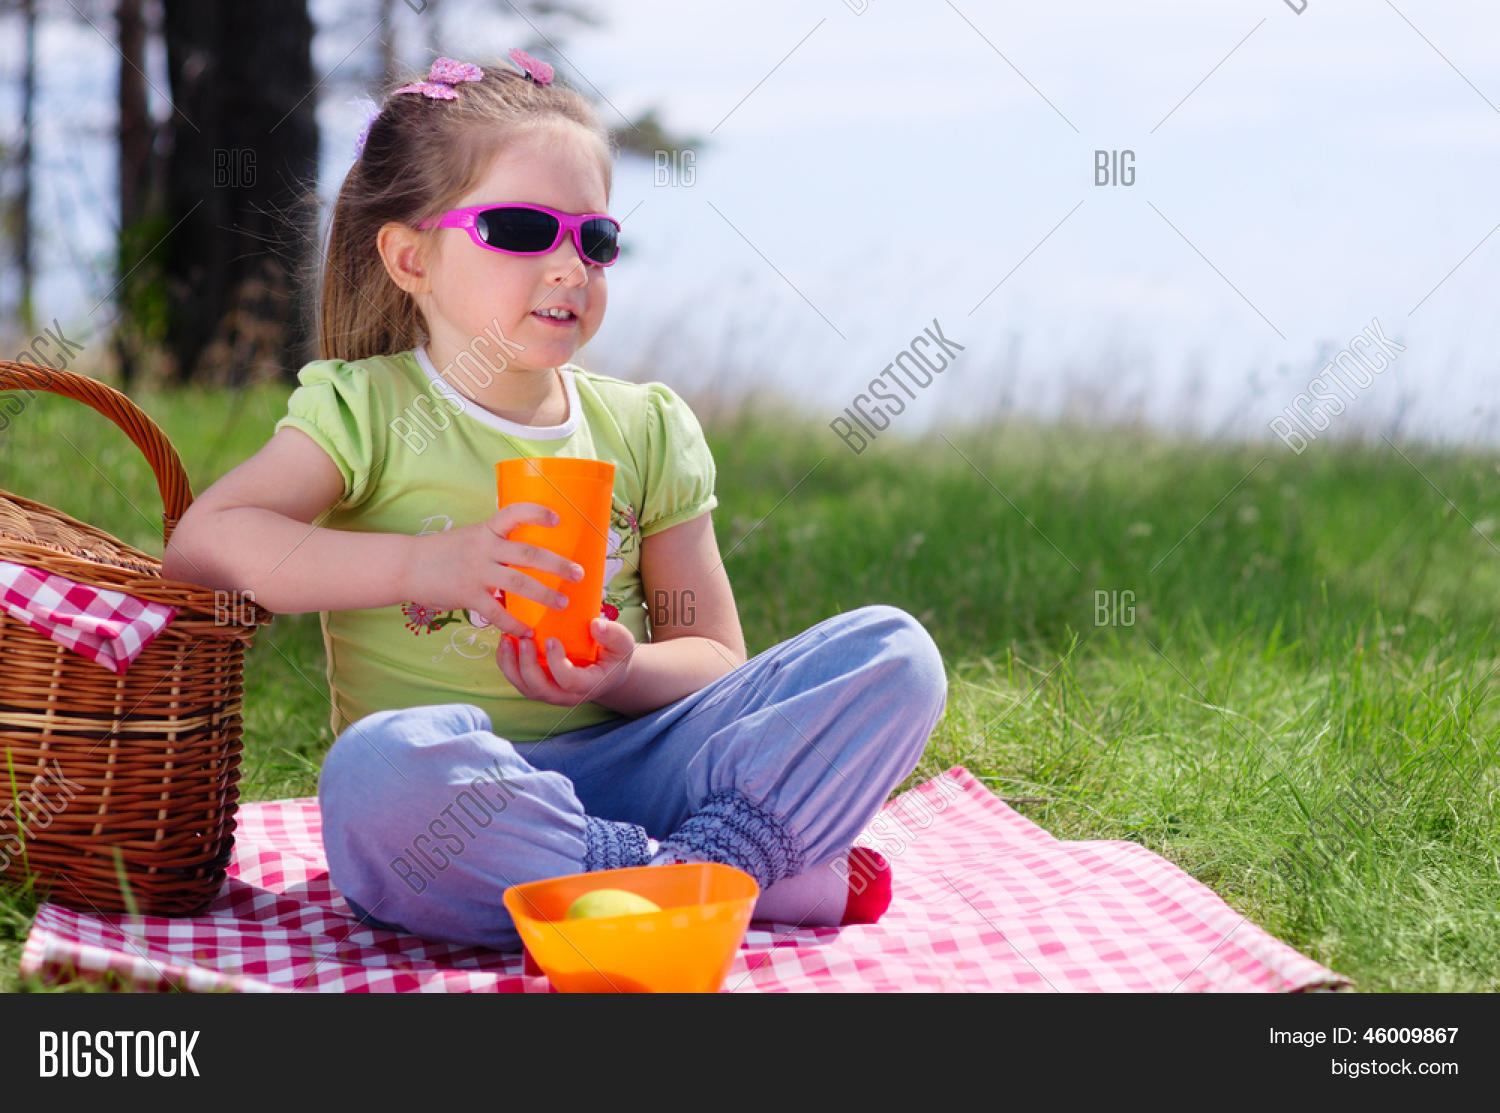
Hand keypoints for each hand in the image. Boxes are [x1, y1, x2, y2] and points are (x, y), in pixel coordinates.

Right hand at [402, 503, 584, 639]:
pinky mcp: (467, 595)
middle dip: (557, 564)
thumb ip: (495, 544)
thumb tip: (527, 555)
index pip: (514, 513)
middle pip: (528, 553)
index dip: (537, 513)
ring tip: (563, 603)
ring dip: (544, 595)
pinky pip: (496, 612)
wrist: (406, 566)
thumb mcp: (470, 538)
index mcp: (486, 531)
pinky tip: (527, 632)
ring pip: (519, 583)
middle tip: (578, 573)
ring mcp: (476, 572)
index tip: (559, 518)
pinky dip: (514, 624)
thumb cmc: (442, 552)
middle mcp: (484, 548)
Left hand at [497, 615, 636, 706]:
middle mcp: (566, 695)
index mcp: (588, 685)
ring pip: (525, 687)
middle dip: (528, 665)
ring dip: (511, 665)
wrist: (606, 671)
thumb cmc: (613, 656)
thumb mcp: (623, 644)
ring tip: (507, 639)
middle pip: (541, 689)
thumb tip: (596, 625)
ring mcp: (550, 693)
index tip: (551, 640)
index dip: (557, 664)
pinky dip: (507, 663)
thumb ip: (614, 635)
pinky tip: (505, 642)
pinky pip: (518, 679)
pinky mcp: (538, 685)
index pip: (569, 681)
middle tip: (524, 639)